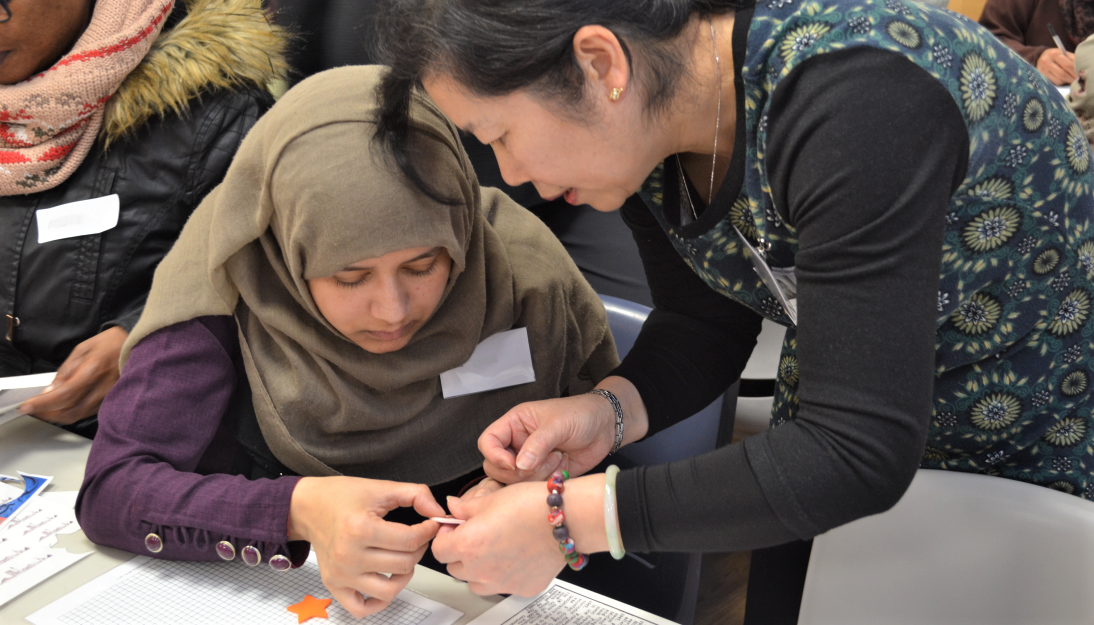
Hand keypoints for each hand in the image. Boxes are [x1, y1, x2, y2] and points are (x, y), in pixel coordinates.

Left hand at [20, 326, 127, 423]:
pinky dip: (71, 413)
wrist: (140, 346)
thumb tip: (51, 389)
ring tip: (44, 409)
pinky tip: (63, 408)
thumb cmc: (113, 343)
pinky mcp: (111, 401)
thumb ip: (66, 370)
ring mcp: (108, 397)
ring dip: (57, 416)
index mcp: (93, 371)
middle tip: (32, 409)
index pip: (64, 395)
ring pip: (78, 415)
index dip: (43, 404)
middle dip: (47, 413)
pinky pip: (87, 413)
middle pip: (70, 411)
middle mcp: (102, 388)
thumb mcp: (84, 348)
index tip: (26, 406)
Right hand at [288, 477, 444, 617]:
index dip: (428, 532)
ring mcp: (341, 575)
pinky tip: (386, 582)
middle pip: (403, 565)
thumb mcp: (380, 487)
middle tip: (415, 538)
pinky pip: (361, 608)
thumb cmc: (341, 497)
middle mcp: (348, 555)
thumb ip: (416, 495)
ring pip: (389, 590)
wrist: (308, 507)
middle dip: (418, 549)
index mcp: (360, 529)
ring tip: (403, 559)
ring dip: (404, 575)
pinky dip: (378, 602)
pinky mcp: (334, 586)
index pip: (410, 541)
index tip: (429, 525)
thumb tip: (438, 512)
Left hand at [434, 475, 607, 595]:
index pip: (439, 549)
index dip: (446, 536)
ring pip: (476, 582)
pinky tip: (516, 556)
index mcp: (468, 545)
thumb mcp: (492, 499)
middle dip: (461, 552)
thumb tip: (452, 507)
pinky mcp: (522, 588)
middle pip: (455, 568)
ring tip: (496, 549)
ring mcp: (502, 583)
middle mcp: (481, 569)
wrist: (566, 518)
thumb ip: (466, 508)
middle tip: (478, 535)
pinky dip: (505, 575)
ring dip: (479, 569)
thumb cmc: (532, 506)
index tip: (456, 529)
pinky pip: (503, 586)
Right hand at [479, 376, 648, 483]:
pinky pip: (532, 487)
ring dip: (534, 476)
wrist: (606, 427)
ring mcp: (530, 461)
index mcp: (514, 424)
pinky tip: (561, 469)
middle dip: (516, 471)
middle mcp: (518, 443)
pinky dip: (545, 483)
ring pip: (513, 482)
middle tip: (538, 464)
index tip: (513, 463)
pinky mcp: (543, 475)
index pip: (487, 441)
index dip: (494, 455)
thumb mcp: (558, 424)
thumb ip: (537, 444)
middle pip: (495, 467)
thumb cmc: (581, 414)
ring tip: (556, 460)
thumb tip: (519, 466)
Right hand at [1037, 48, 1076, 84]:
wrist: (1041, 57)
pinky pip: (1054, 82)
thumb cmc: (1056, 55)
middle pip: (1062, 74)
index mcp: (1054, 54)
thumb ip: (1071, 59)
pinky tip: (1063, 79)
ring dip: (1067, 80)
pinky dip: (1061, 82)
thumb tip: (1079, 69)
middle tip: (1077, 80)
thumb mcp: (1063, 54)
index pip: (1067, 64)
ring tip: (1071, 79)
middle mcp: (1046, 61)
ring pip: (1058, 79)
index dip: (1075, 71)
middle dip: (1072, 78)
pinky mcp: (1040, 76)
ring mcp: (1042, 70)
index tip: (1081, 75)